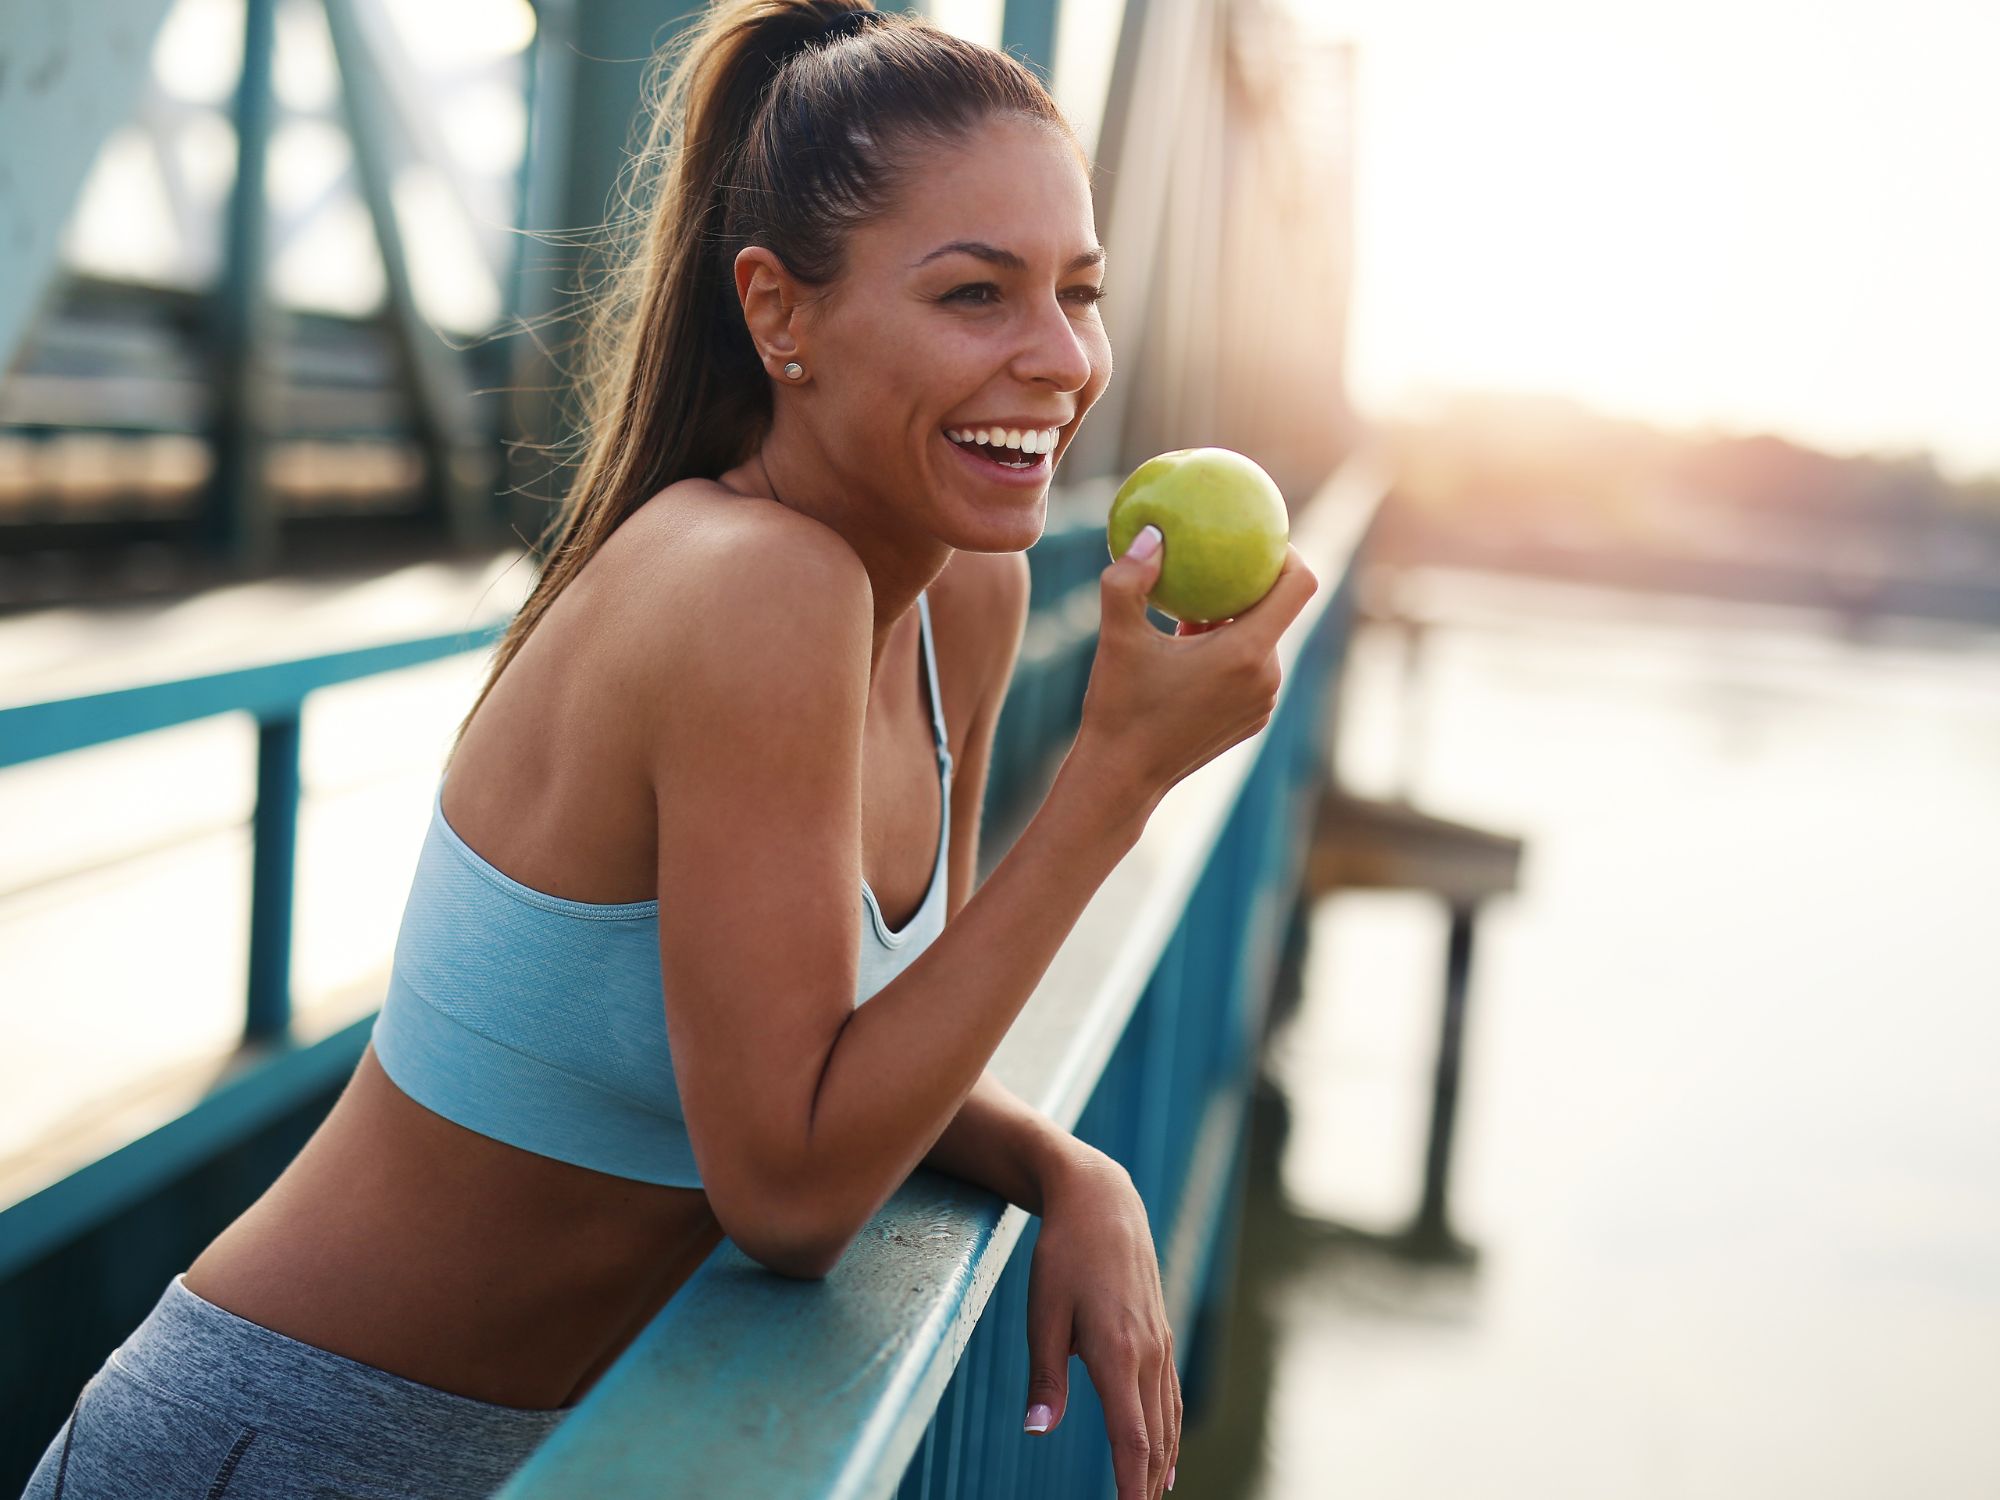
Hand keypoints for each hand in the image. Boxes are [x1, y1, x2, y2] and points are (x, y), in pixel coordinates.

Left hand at [1022, 1150, 1181, 1498]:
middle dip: (1146, 1484)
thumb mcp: (1042, 1312)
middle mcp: (1146, 1352)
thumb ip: (1044, 1375)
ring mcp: (1159, 1342)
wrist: (1101, 1200)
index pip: (1131, 1436)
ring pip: (1167, 1418)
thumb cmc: (1063, 1254)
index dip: (1130, 1483)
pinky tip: (1166, 1452)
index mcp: (1116, 1351)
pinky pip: (1169, 1394)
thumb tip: (1037, 1429)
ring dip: (1161, 1464)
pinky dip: (1170, 1432)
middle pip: (1154, 1437)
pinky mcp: (1160, 1332)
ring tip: (1152, 1498)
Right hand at [1077, 536, 1318, 802]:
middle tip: (1207, 570)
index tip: (1257, 540)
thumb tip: (1153, 534)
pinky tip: (1187, 653)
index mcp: (1246, 652)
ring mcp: (1263, 703)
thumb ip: (1129, 578)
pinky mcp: (1253, 720)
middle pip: (1277, 612)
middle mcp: (1266, 678)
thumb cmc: (1119, 706)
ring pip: (1262, 642)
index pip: (1298, 585)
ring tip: (1188, 617)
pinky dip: (1229, 654)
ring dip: (1233, 623)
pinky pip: (1251, 671)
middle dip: (1246, 588)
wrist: (1122, 778)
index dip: (1287, 553)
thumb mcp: (1117, 636)